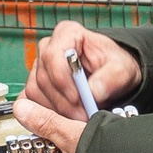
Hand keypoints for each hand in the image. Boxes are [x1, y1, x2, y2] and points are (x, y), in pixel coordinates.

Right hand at [22, 21, 141, 121]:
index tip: (78, 98)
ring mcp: (39, 66)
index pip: (53, 55)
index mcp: (68, 34)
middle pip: (43, 77)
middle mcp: (49, 48)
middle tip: (82, 115)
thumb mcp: (121, 70)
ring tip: (79, 116)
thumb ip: (110, 79)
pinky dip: (46, 113)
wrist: (112, 74)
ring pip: (35, 91)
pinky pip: (30, 100)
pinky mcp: (36, 84)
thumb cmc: (114, 65)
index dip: (62, 79)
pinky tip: (65, 118)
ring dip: (56, 109)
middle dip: (63, 100)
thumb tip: (93, 92)